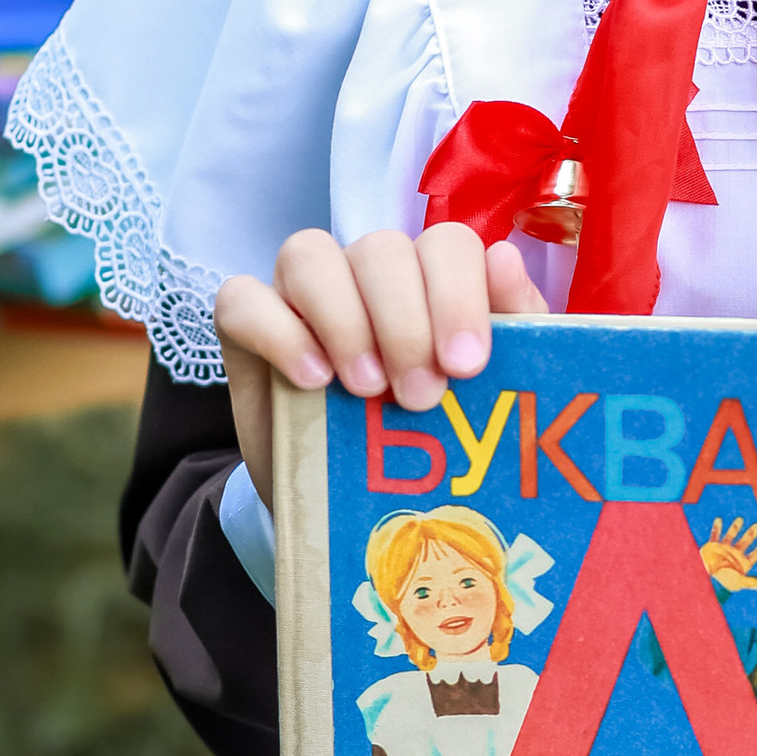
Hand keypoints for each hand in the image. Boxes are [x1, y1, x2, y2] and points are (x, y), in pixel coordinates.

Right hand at [213, 224, 545, 510]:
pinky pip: (243, 299)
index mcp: (429, 278)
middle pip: (380, 250)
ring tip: (366, 389)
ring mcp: (301, 295)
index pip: (445, 244)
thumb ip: (513, 329)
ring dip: (344, 320)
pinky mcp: (246, 328)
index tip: (467, 365)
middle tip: (420, 396)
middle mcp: (365, 274)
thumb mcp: (485, 397)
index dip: (458, 294)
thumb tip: (504, 257)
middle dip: (405, 322)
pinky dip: (279, 333)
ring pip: (309, 255)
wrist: (359, 512)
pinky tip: (312, 380)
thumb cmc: (432, 442)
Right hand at [698, 515, 756, 594]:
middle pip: (745, 541)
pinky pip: (715, 534)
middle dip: (751, 534)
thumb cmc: (723, 581)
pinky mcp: (713, 546)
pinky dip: (716, 527)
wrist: (705, 578)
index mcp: (742, 563)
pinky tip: (719, 520)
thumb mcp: (739, 582)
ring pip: (731, 535)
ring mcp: (724, 549)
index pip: (755, 554)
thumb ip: (752, 583)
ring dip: (735, 527)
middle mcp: (734, 555)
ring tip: (740, 519)